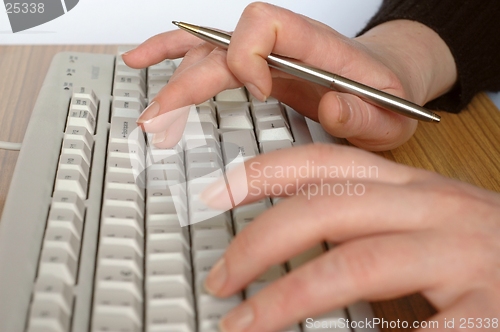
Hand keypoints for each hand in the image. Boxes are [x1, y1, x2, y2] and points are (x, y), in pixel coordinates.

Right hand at [123, 2, 455, 149]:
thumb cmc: (387, 96)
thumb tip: (332, 107)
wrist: (386, 84)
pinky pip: (209, 54)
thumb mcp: (393, 117)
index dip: (249, 56)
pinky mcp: (256, 69)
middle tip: (161, 120)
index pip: (266, 25)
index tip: (258, 92)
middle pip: (223, 47)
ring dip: (171, 72)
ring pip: (207, 50)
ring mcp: (266, 56)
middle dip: (189, 82)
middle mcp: (285, 44)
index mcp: (318, 46)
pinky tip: (146, 60)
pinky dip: (175, 55)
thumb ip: (366, 115)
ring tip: (144, 97)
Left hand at [199, 143, 499, 331]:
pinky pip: (419, 331)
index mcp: (413, 189)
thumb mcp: (420, 224)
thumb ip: (363, 227)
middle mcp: (436, 209)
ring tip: (243, 325)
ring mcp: (464, 255)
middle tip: (219, 279)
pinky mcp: (489, 308)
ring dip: (287, 298)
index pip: (327, 164)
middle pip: (328, 207)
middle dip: (260, 242)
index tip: (215, 193)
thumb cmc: (482, 255)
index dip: (264, 173)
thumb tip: (292, 246)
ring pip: (356, 263)